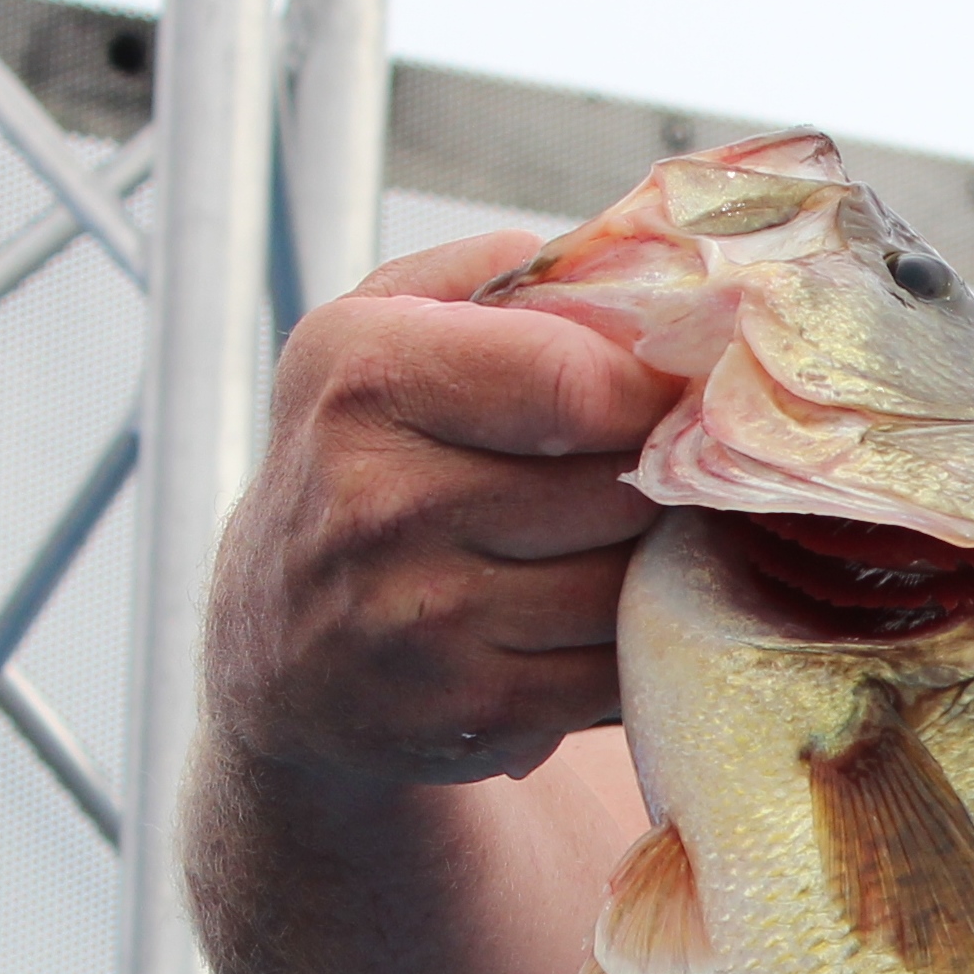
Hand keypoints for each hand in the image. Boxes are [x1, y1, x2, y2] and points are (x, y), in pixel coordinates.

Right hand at [205, 229, 679, 786]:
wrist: (286, 658)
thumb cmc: (368, 464)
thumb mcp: (386, 336)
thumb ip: (500, 280)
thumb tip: (642, 261)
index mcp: (364, 374)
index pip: (577, 380)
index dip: (659, 390)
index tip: (687, 395)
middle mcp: (379, 499)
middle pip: (623, 486)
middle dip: (666, 482)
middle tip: (677, 476)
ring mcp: (426, 619)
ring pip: (634, 581)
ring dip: (664, 567)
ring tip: (639, 544)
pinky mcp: (478, 712)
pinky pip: (626, 668)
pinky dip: (641, 645)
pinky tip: (610, 621)